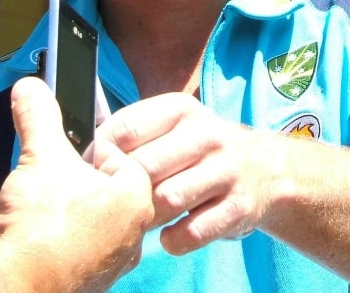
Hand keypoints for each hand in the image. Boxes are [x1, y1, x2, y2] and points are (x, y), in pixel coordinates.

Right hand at [0, 77, 153, 291]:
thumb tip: (31, 87)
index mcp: (136, 198)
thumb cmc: (41, 220)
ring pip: (102, 218)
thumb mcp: (41, 155)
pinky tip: (49, 233)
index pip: (121, 156)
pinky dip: (72, 236)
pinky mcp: (94, 281)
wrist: (15, 285)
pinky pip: (90, 247)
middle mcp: (135, 234)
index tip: (65, 158)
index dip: (88, 151)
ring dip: (79, 207)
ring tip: (51, 205)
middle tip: (58, 180)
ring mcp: (116, 261)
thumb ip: (40, 116)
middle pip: (113, 186)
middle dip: (85, 179)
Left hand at [93, 93, 282, 254]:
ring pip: (166, 200)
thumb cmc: (199, 148)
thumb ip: (133, 134)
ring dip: (147, 218)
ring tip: (143, 219)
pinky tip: (169, 232)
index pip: (126, 128)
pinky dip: (172, 240)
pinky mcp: (238, 207)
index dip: (101, 154)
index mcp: (182, 109)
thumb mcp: (173, 126)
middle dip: (124, 191)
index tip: (93, 172)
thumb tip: (84, 157)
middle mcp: (207, 134)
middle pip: (144, 167)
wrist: (265, 168)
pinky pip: (190, 233)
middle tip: (117, 203)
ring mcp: (226, 170)